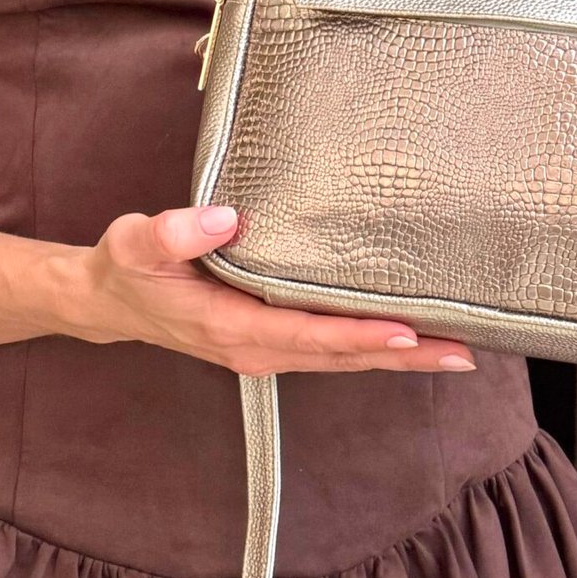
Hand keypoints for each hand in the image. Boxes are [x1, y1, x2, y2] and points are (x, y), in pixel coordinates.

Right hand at [72, 204, 477, 376]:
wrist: (110, 299)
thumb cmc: (128, 266)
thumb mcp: (137, 241)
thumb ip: (175, 231)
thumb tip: (225, 218)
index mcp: (232, 327)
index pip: (310, 335)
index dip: (359, 335)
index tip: (407, 331)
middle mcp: (257, 348)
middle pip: (342, 358)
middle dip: (403, 356)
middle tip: (466, 353)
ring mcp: (266, 350)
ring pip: (343, 359)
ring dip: (398, 357)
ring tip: (457, 351)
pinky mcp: (270, 340)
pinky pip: (331, 350)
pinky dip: (371, 347)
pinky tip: (406, 338)